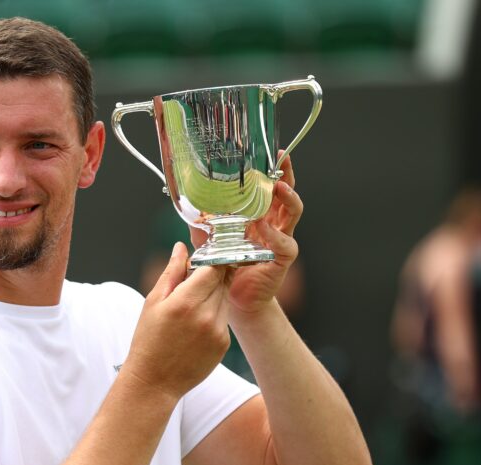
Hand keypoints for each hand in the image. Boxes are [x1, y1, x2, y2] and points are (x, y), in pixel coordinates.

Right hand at [123, 242, 232, 400]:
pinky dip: (213, 316)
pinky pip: (223, 320)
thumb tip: (181, 247)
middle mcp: (206, 315)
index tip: (202, 261)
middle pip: (221, 281)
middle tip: (194, 284)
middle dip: (211, 277)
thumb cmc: (148, 340)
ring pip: (224, 300)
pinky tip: (194, 328)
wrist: (154, 381)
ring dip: (213, 297)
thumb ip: (171, 272)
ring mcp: (217, 331)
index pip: (212, 268)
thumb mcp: (153, 302)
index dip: (209, 261)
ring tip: (191, 310)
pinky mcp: (223, 344)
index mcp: (185, 301)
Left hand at [190, 153, 303, 317]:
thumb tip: (186, 202)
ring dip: (287, 197)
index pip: (270, 186)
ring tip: (278, 186)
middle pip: (287, 192)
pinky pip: (284, 243)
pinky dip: (274, 234)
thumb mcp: (210, 239)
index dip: (272, 169)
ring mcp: (281, 239)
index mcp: (260, 214)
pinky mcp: (282, 258)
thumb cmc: (226, 266)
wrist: (234, 297)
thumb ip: (203, 221)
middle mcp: (274, 223)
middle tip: (281, 158)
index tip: (270, 151)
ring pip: (293, 212)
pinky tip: (264, 227)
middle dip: (287, 174)